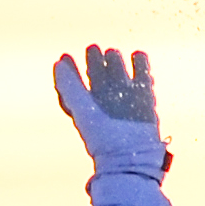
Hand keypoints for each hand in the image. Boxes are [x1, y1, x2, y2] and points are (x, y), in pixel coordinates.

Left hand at [54, 44, 165, 176]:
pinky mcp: (145, 100)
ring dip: (116, 61)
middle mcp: (106, 101)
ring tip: (112, 53)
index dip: (70, 69)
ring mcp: (126, 99)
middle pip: (99, 74)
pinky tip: (137, 55)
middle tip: (93, 49)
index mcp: (88, 105)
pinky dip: (141, 64)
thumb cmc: (102, 138)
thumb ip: (69, 86)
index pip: (77, 82)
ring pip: (120, 72)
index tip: (65, 56)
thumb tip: (59, 62)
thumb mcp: (81, 109)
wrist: (131, 156)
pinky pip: (144, 77)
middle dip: (95, 60)